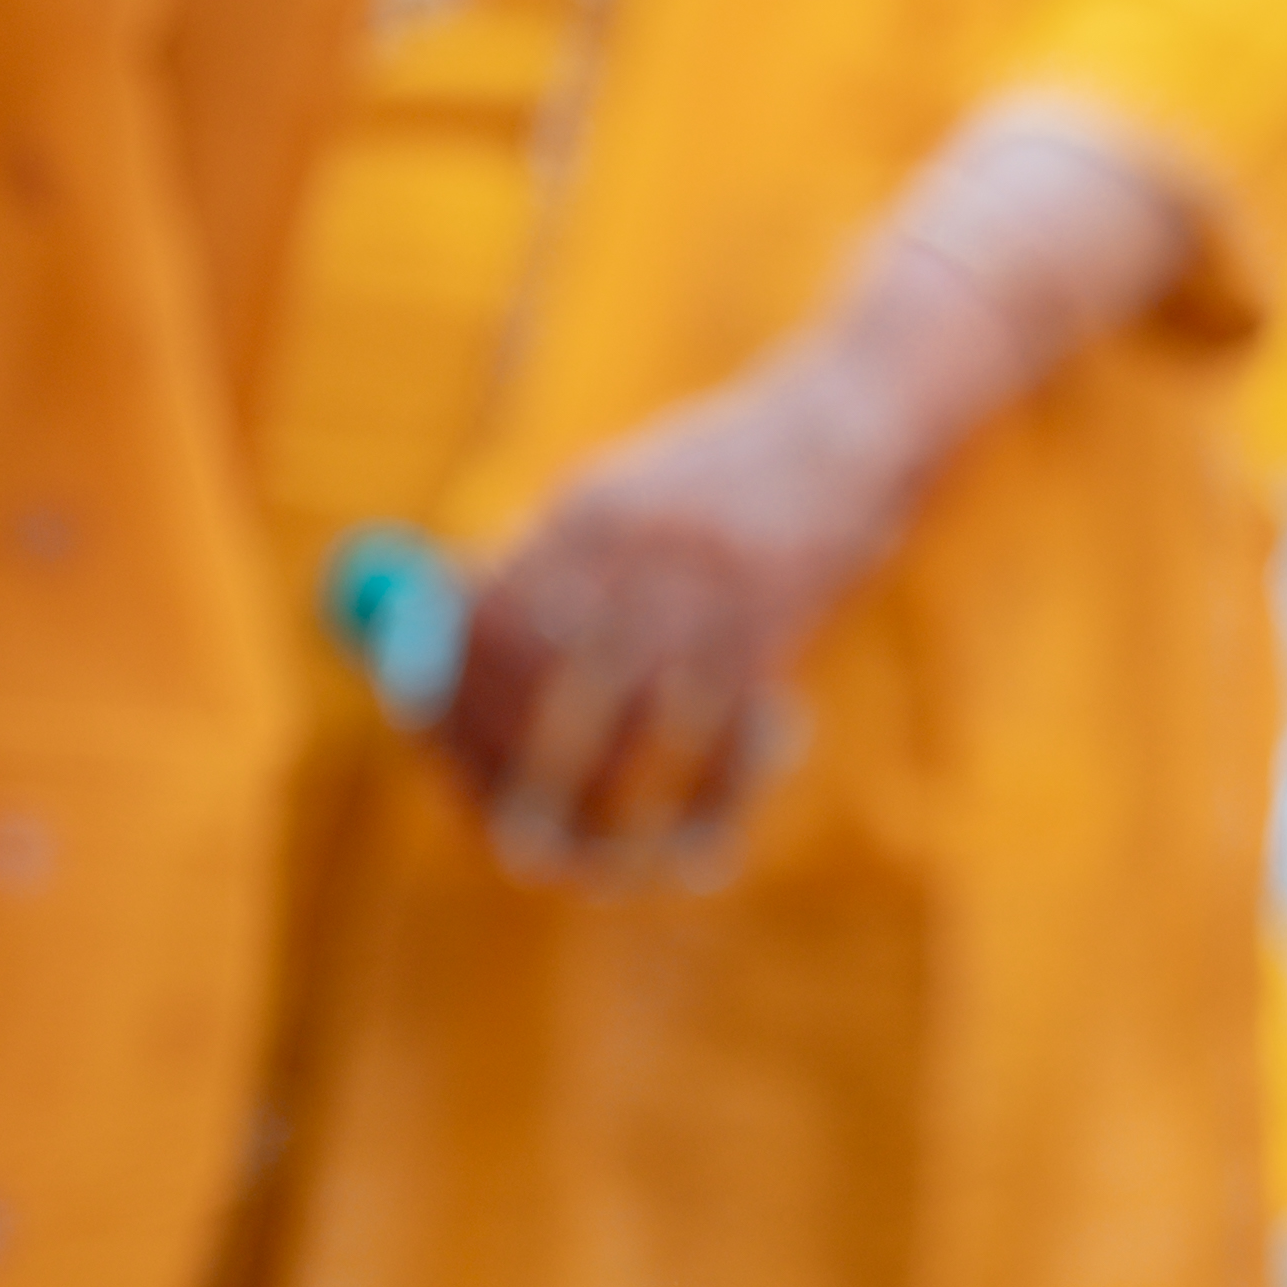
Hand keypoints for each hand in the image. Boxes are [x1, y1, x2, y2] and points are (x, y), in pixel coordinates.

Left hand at [437, 343, 924, 883]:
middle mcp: (644, 553)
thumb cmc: (717, 467)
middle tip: (503, 836)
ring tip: (582, 864)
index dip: (449, 698)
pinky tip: (698, 852)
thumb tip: (442, 656)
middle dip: (509, 775)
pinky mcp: (785, 632)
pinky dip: (716, 813)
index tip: (434, 750)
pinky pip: (735, 747)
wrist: (851, 422)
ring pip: (635, 736)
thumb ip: (542, 563)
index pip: (484, 625)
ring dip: (602, 813)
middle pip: (542, 690)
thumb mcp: (617, 492)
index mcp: (587, 510)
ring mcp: (719, 594)